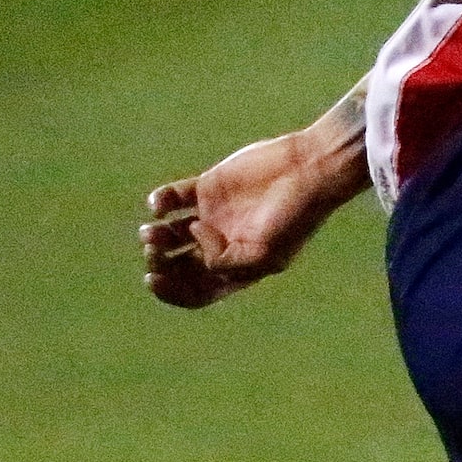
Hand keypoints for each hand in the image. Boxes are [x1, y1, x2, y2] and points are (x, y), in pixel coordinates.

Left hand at [141, 127, 365, 308]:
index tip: (153, 280)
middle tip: (154, 253)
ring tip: (152, 231)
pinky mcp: (209, 187)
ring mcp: (214, 216)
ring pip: (171, 234)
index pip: (196, 290)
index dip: (171, 291)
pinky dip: (160, 201)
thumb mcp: (264, 254)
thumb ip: (223, 261)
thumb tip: (194, 236)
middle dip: (159, 263)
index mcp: (237, 267)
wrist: (309, 171)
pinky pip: (173, 198)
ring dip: (155, 236)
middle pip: (178, 265)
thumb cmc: (294, 217)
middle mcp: (223, 245)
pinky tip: (160, 204)